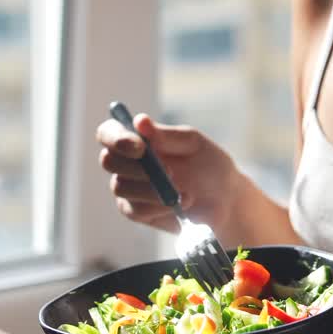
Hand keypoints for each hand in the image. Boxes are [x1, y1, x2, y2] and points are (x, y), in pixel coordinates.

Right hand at [96, 112, 243, 239]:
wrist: (224, 199)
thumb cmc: (208, 164)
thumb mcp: (193, 144)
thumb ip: (167, 135)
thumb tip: (140, 121)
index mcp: (136, 138)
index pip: (108, 133)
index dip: (116, 138)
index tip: (140, 147)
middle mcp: (126, 162)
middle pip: (108, 161)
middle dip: (137, 167)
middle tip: (170, 172)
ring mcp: (128, 188)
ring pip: (120, 187)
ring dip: (152, 190)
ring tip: (186, 193)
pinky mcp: (136, 212)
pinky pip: (135, 210)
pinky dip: (158, 208)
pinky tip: (179, 207)